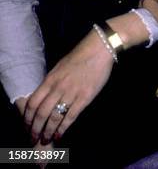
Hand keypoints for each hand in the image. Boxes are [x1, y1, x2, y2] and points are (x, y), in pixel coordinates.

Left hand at [23, 29, 114, 143]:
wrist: (99, 49)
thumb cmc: (79, 56)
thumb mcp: (59, 67)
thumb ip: (51, 82)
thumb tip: (43, 96)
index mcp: (50, 79)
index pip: (32, 103)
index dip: (27, 118)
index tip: (27, 126)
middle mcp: (58, 88)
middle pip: (41, 113)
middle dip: (35, 129)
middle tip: (34, 138)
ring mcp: (71, 93)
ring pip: (54, 118)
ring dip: (48, 132)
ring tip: (46, 140)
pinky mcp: (84, 98)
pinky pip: (70, 117)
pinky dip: (63, 129)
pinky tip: (60, 135)